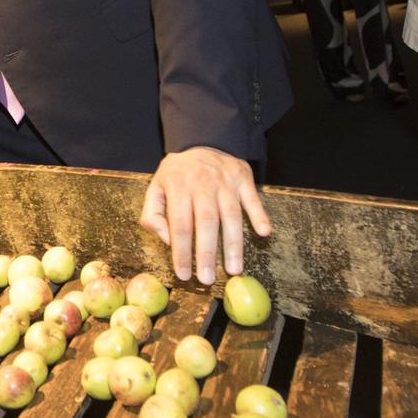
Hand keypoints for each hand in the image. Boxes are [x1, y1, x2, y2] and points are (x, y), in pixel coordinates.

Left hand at [137, 146, 271, 282]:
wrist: (202, 139)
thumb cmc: (178, 173)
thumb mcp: (155, 187)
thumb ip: (153, 214)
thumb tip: (167, 240)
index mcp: (178, 186)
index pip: (179, 225)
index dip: (181, 251)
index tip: (184, 274)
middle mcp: (202, 184)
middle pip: (206, 223)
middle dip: (206, 253)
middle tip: (208, 279)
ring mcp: (225, 181)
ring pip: (231, 215)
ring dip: (233, 244)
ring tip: (234, 269)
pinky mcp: (243, 178)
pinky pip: (253, 198)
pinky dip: (260, 215)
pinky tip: (264, 232)